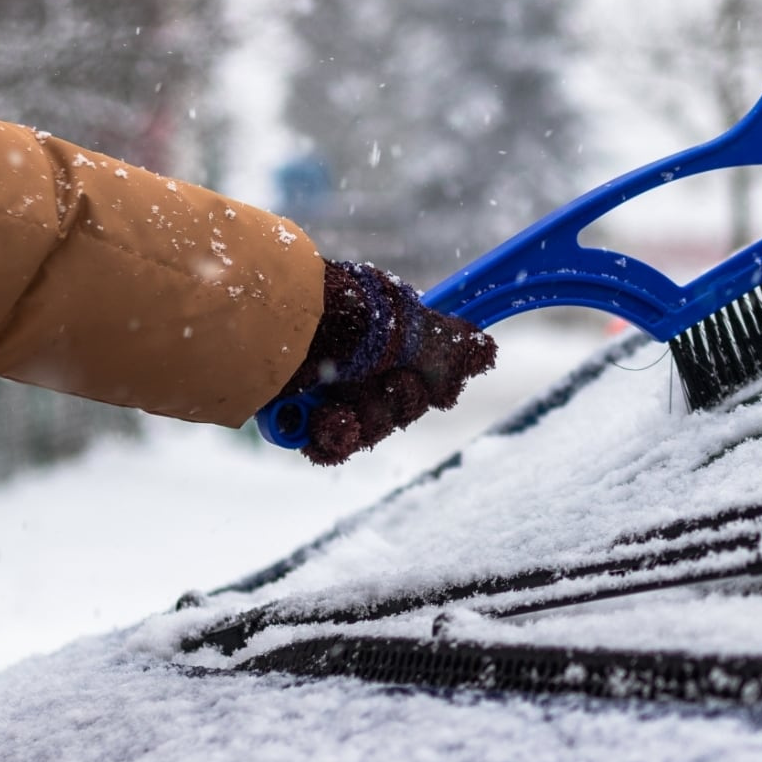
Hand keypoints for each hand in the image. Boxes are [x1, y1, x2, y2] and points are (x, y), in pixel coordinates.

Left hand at [273, 260, 496, 464]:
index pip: (424, 370)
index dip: (430, 382)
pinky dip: (333, 438)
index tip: (440, 386)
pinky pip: (332, 446)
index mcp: (380, 331)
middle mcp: (355, 357)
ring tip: (343, 404)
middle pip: (402, 405)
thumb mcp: (403, 324)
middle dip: (397, 401)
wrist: (273, 334)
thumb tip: (488, 353)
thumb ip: (448, 345)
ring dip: (364, 419)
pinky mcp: (297, 414)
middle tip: (385, 382)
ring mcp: (325, 386)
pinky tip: (325, 421)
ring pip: (370, 428)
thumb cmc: (339, 316)